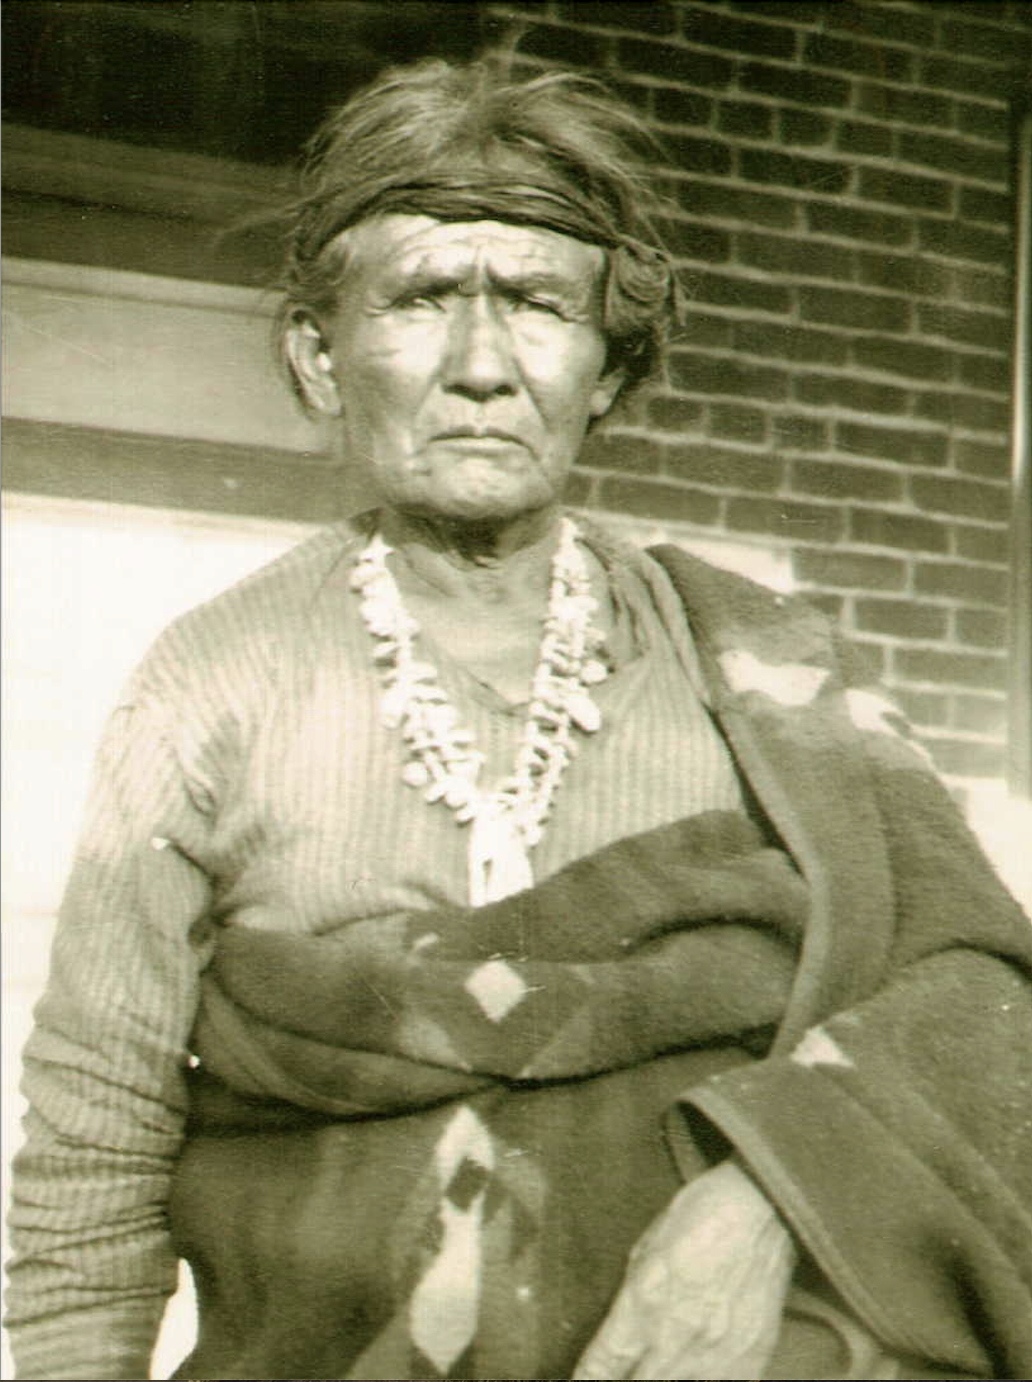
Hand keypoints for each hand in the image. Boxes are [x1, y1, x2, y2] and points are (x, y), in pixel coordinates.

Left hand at [573, 1158, 796, 1379]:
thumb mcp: (646, 1248)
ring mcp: (714, 1356)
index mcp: (643, 1303)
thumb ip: (632, 1295)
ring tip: (662, 1369)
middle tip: (625, 1373)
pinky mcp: (749, 1362)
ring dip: (664, 1380)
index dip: (588, 1378)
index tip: (583, 1380)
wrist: (760, 1210)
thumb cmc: (699, 1216)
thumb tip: (620, 1328)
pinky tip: (698, 1374)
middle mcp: (674, 1338)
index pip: (603, 1364)